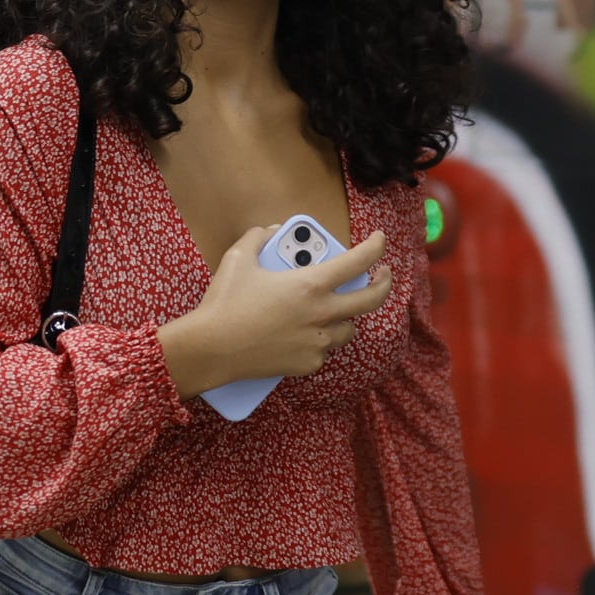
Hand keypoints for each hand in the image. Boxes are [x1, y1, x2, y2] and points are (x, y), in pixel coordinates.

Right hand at [157, 225, 389, 398]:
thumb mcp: (239, 258)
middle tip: (382, 275)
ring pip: (349, 329)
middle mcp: (322, 314)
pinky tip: (304, 335)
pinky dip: (320, 340)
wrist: (212, 348)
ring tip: (336, 309)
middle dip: (383, 284)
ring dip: (346, 316)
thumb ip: (259, 238)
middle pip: (370, 300)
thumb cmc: (225, 302)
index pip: (358, 261)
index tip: (380, 240)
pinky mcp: (308, 363)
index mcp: (310, 284)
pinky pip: (324, 350)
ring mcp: (317, 342)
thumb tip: (271, 231)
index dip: (375, 247)